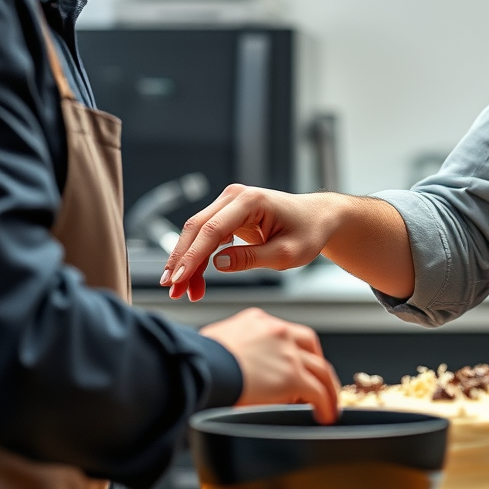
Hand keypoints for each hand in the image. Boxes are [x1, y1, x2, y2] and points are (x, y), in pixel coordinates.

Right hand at [162, 186, 339, 299]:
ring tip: (182, 292)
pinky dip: (198, 258)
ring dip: (187, 262)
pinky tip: (194, 280)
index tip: (178, 279)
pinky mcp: (228, 213)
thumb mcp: (286, 254)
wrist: (317, 218)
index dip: (193, 255)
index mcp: (251, 201)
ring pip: (197, 233)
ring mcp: (229, 202)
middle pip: (197, 228)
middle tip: (172, 290)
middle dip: (181, 261)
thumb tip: (217, 264)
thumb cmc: (307, 232)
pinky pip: (206, 236)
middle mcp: (235, 196)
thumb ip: (251, 259)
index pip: (213, 229)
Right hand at [200, 307, 340, 422]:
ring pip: (321, 369)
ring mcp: (288, 353)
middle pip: (310, 345)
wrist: (202, 367)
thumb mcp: (215, 343)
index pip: (285, 332)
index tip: (295, 362)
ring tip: (330, 404)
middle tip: (320, 380)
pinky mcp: (293, 376)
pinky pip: (318, 392)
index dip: (294, 349)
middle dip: (317, 363)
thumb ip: (227, 350)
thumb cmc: (197, 360)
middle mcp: (277, 331)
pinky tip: (325, 416)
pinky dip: (326, 404)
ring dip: (328, 388)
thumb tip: (220, 363)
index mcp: (257, 321)